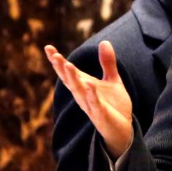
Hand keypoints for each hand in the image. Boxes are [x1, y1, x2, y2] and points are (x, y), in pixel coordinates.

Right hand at [45, 41, 132, 158]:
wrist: (123, 128)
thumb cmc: (114, 105)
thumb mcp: (112, 80)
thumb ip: (107, 63)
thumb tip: (104, 42)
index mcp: (84, 85)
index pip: (68, 71)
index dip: (58, 61)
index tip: (48, 47)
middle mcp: (83, 95)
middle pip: (69, 80)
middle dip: (61, 68)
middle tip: (54, 55)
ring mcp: (90, 105)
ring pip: (78, 91)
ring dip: (73, 79)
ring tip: (67, 65)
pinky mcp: (100, 114)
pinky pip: (95, 104)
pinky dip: (92, 95)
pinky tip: (89, 86)